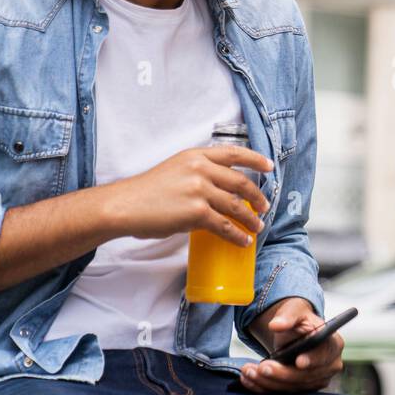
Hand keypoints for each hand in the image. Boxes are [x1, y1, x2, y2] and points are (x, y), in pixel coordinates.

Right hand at [102, 145, 271, 245]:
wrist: (124, 205)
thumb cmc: (145, 192)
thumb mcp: (175, 170)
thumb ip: (197, 174)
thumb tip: (219, 191)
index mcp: (195, 155)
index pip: (233, 153)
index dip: (255, 159)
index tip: (270, 166)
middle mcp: (201, 169)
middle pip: (240, 182)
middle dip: (257, 196)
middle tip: (264, 206)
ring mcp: (200, 190)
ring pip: (236, 206)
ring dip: (250, 219)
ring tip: (256, 227)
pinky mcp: (197, 212)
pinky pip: (225, 226)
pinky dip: (237, 235)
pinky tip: (243, 241)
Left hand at [239, 297, 343, 393]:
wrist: (294, 332)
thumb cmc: (298, 319)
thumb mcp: (294, 310)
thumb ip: (287, 316)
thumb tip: (276, 325)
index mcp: (333, 344)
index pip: (326, 354)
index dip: (313, 359)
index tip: (298, 361)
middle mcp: (329, 365)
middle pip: (307, 376)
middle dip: (282, 373)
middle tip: (262, 367)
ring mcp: (316, 380)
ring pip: (292, 387)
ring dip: (268, 382)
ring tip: (248, 371)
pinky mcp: (301, 388)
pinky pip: (282, 393)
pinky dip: (263, 387)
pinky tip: (248, 380)